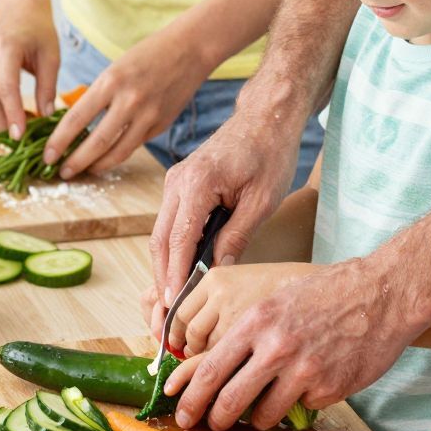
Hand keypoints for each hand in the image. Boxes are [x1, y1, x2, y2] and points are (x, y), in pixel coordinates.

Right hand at [0, 2, 59, 138]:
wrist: (19, 10)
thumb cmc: (39, 32)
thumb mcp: (51, 56)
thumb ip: (48, 87)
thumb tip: (46, 118)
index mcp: (6, 47)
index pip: (6, 87)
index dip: (12, 114)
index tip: (21, 136)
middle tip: (16, 144)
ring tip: (14, 136)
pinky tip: (8, 122)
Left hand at [42, 21, 210, 177]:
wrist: (189, 50)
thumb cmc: (147, 55)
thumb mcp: (115, 69)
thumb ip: (99, 97)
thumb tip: (77, 126)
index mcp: (110, 82)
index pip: (76, 119)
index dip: (58, 142)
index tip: (47, 155)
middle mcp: (129, 101)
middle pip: (95, 143)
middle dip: (75, 162)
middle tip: (62, 172)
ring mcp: (148, 116)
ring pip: (117, 152)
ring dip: (97, 166)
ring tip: (84, 170)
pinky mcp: (161, 125)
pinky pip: (135, 146)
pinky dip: (118, 155)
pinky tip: (107, 159)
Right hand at [149, 93, 304, 326]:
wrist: (266, 117)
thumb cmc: (270, 153)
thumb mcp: (261, 201)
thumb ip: (236, 237)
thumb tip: (217, 273)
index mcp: (197, 184)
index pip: (179, 240)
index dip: (175, 276)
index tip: (174, 305)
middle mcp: (177, 182)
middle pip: (160, 240)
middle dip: (163, 278)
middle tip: (168, 312)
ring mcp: (175, 182)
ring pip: (161, 234)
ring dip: (165, 266)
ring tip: (173, 300)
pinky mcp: (180, 186)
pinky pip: (170, 223)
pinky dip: (173, 250)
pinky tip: (182, 272)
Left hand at [165, 251, 406, 430]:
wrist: (383, 294)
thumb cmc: (328, 293)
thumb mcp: (278, 300)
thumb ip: (250, 332)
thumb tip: (220, 369)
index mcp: (257, 322)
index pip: (211, 369)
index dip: (191, 398)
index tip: (182, 413)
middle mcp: (276, 347)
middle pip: (230, 400)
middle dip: (216, 420)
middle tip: (212, 426)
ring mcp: (304, 371)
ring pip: (265, 414)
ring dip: (260, 418)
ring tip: (266, 408)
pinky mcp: (329, 389)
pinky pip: (302, 407)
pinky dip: (302, 401)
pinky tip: (315, 381)